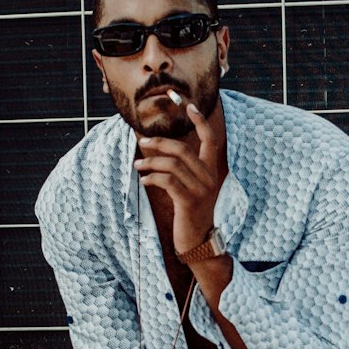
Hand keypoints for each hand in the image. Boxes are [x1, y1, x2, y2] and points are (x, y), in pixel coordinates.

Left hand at [133, 102, 222, 256]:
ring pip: (172, 165)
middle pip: (182, 150)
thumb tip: (164, 151)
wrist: (199, 242)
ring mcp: (200, 190)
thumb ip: (185, 170)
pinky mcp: (189, 202)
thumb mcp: (192, 189)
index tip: (188, 105)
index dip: (200, 121)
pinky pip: (167, 182)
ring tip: (137, 167)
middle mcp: (209, 177)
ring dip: (150, 163)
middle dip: (159, 143)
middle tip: (142, 143)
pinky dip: (152, 178)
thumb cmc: (191, 213)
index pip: (210, 138)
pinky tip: (143, 181)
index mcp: (211, 169)